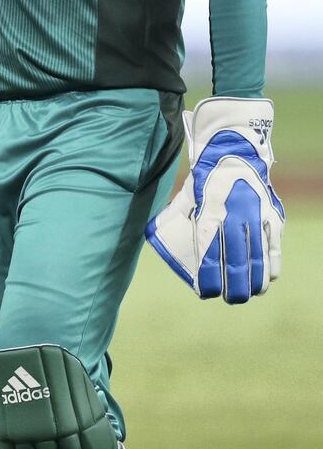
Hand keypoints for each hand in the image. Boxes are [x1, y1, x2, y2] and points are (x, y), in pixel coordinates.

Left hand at [146, 97, 284, 303]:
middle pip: (237, 264)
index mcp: (210, 212)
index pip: (210, 256)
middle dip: (234, 287)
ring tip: (249, 293)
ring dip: (254, 282)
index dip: (210, 279)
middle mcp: (235, 217)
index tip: (207, 293)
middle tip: (230, 298)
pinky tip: (266, 278)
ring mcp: (257, 217)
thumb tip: (173, 247)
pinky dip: (270, 266)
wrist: (233, 150)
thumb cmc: (205, 176)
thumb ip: (184, 220)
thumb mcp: (188, 196)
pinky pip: (274, 248)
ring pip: (259, 260)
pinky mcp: (273, 216)